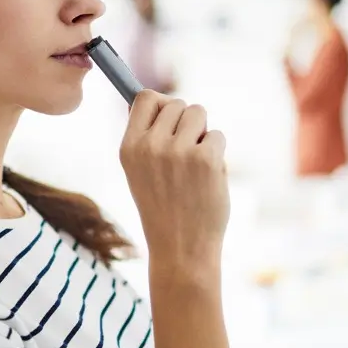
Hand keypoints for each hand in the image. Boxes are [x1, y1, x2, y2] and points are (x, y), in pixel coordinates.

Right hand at [119, 91, 228, 273]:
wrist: (181, 249)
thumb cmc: (163, 208)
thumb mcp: (138, 172)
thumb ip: (145, 137)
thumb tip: (156, 100)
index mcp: (129, 147)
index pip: (145, 98)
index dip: (160, 104)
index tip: (169, 119)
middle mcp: (150, 145)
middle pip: (176, 103)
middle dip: (186, 122)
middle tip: (185, 153)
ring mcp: (179, 151)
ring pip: (199, 113)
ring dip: (203, 133)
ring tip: (196, 164)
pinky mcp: (206, 159)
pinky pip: (217, 136)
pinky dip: (217, 153)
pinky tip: (208, 178)